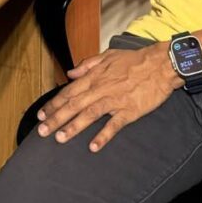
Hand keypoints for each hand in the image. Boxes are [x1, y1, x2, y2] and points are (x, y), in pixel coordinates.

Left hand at [36, 44, 179, 151]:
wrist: (160, 65)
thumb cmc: (134, 60)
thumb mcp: (108, 55)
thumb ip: (87, 64)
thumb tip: (71, 72)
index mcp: (94, 76)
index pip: (69, 91)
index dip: (54, 104)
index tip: (42, 114)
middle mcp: (100, 89)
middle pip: (74, 105)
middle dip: (56, 118)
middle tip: (41, 131)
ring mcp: (114, 100)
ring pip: (89, 114)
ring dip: (73, 127)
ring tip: (59, 138)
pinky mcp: (129, 111)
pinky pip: (114, 125)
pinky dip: (103, 136)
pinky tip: (93, 147)